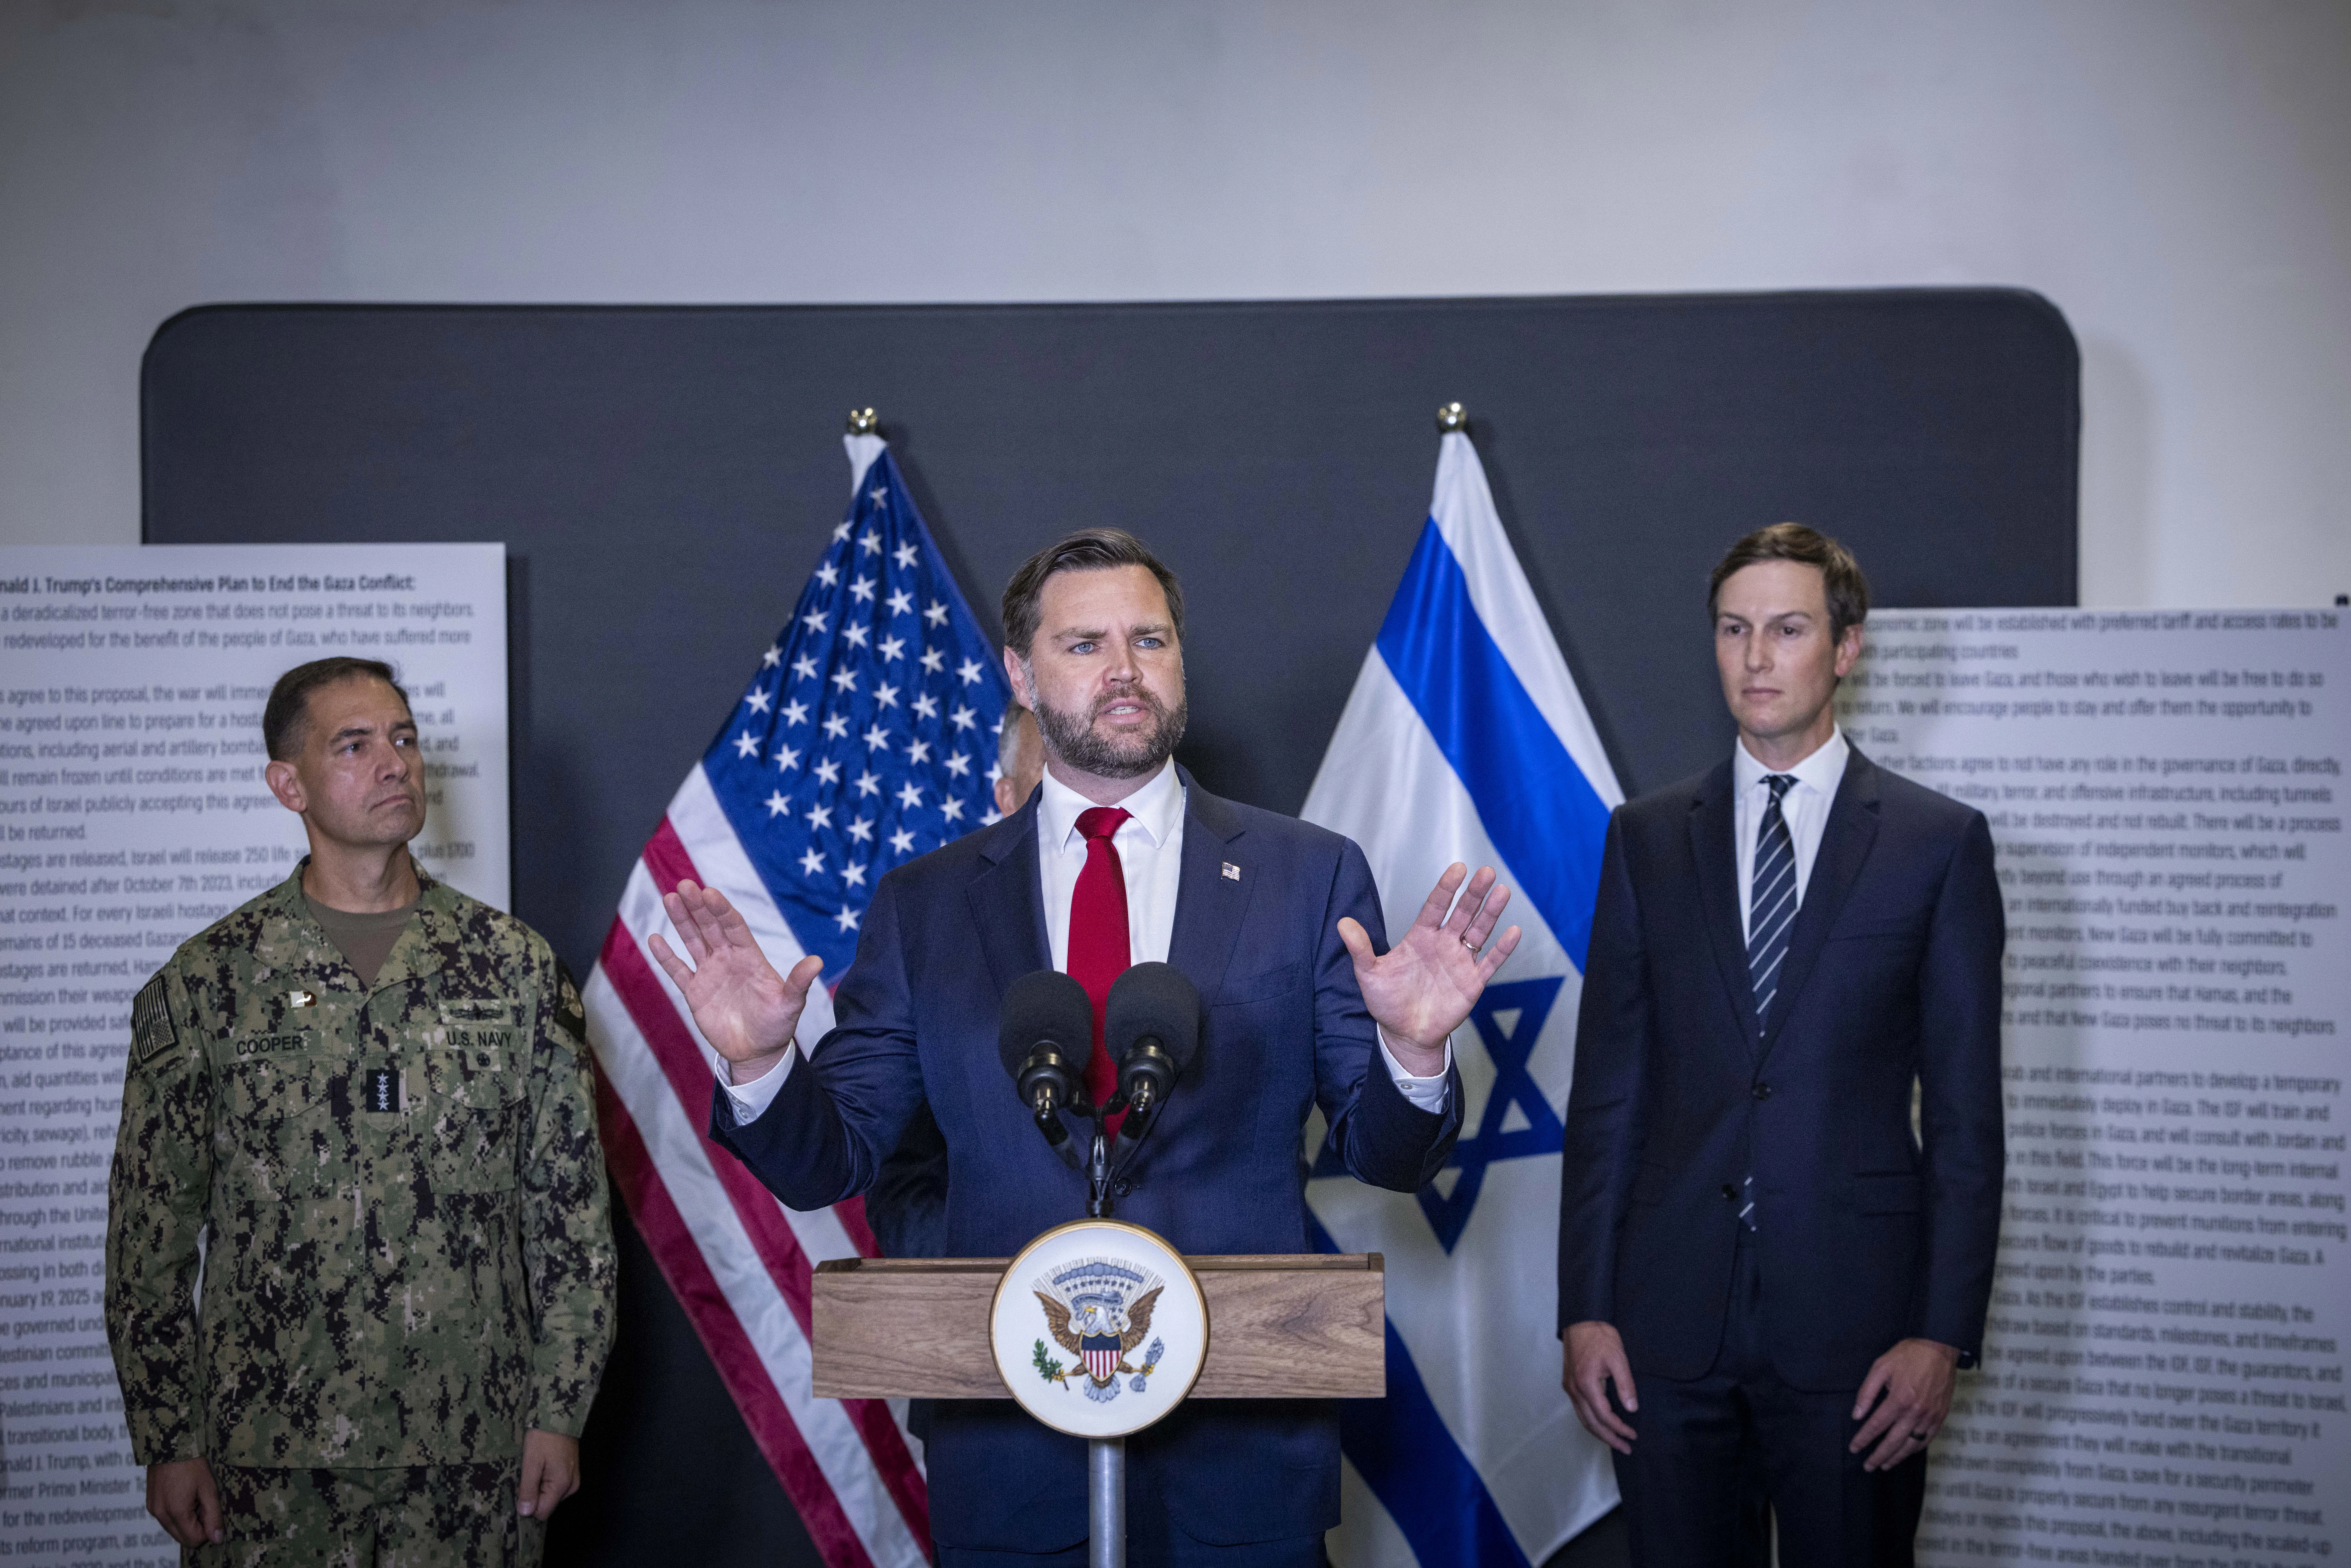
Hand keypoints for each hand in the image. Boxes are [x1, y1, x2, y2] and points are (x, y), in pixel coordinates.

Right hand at [146, 1456, 222, 1547]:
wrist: (171, 1444)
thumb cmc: (192, 1463)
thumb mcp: (209, 1488)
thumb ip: (213, 1515)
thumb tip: (217, 1539)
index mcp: (176, 1512)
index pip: (193, 1539)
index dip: (207, 1529)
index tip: (211, 1510)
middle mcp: (161, 1514)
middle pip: (182, 1537)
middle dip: (197, 1526)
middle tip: (203, 1503)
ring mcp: (153, 1509)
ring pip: (174, 1529)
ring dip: (187, 1520)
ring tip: (194, 1497)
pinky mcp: (151, 1504)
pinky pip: (166, 1519)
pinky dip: (177, 1513)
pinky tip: (184, 1495)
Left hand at [518, 1428, 580, 1518]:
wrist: (559, 1416)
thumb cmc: (543, 1437)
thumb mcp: (531, 1462)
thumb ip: (528, 1489)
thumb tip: (525, 1513)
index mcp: (562, 1485)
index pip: (542, 1512)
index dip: (529, 1504)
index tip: (523, 1486)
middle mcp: (571, 1486)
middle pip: (547, 1504)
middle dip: (535, 1494)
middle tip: (530, 1473)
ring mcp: (573, 1479)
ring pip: (550, 1496)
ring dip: (540, 1487)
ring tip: (536, 1467)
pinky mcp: (572, 1472)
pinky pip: (555, 1486)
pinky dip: (546, 1480)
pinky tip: (543, 1466)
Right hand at [649, 879, 824, 1081]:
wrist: (757, 1051)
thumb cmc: (777, 1025)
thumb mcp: (790, 1004)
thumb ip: (798, 983)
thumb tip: (817, 962)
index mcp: (749, 957)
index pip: (734, 926)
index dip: (721, 909)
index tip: (709, 892)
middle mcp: (728, 959)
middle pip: (710, 927)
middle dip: (697, 907)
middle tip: (684, 885)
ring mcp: (710, 973)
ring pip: (693, 941)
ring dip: (682, 921)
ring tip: (670, 898)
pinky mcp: (695, 992)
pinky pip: (678, 970)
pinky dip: (666, 956)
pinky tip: (655, 938)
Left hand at [1337, 863, 1520, 1074]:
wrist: (1404, 1033)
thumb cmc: (1386, 1001)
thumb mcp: (1368, 974)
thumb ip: (1360, 948)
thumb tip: (1342, 923)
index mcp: (1420, 937)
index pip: (1435, 906)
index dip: (1446, 888)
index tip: (1458, 868)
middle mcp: (1443, 944)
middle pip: (1462, 913)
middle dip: (1474, 893)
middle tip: (1487, 872)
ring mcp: (1460, 961)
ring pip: (1479, 931)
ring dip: (1491, 912)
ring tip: (1502, 891)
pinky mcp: (1472, 982)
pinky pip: (1490, 962)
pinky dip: (1503, 949)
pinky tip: (1513, 931)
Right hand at [1562, 1321, 1638, 1454]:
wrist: (1581, 1320)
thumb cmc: (1600, 1336)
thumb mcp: (1618, 1359)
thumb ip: (1625, 1385)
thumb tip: (1631, 1408)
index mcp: (1586, 1384)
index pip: (1604, 1416)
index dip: (1619, 1429)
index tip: (1632, 1435)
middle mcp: (1574, 1389)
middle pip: (1591, 1423)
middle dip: (1609, 1438)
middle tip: (1625, 1448)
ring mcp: (1569, 1387)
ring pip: (1583, 1418)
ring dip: (1599, 1432)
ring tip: (1614, 1441)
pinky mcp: (1569, 1383)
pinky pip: (1579, 1409)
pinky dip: (1590, 1421)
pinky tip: (1600, 1423)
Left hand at [1850, 1338, 1958, 1470]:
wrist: (1939, 1348)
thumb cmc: (1907, 1355)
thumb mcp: (1881, 1367)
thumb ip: (1867, 1392)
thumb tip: (1857, 1415)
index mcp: (1898, 1399)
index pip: (1876, 1426)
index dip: (1864, 1439)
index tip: (1854, 1448)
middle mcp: (1915, 1412)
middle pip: (1893, 1441)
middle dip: (1878, 1456)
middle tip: (1868, 1466)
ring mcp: (1930, 1416)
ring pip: (1911, 1445)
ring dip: (1897, 1457)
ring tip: (1885, 1465)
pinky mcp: (1941, 1416)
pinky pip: (1927, 1439)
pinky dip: (1915, 1449)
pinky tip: (1906, 1453)